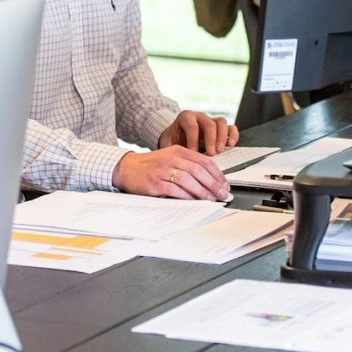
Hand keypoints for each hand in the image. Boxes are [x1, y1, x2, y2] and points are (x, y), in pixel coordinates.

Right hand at [111, 146, 229, 199]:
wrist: (126, 168)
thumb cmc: (151, 165)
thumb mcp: (171, 158)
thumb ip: (188, 165)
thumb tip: (209, 181)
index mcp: (178, 150)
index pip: (204, 161)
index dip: (217, 174)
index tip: (224, 185)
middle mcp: (171, 158)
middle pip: (198, 171)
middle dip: (213, 184)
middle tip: (222, 194)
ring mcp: (162, 170)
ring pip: (188, 180)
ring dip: (202, 192)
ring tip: (211, 199)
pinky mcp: (154, 183)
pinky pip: (174, 190)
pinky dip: (186, 196)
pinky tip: (194, 201)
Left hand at [158, 110, 238, 154]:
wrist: (177, 136)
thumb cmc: (172, 140)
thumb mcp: (167, 143)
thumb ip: (170, 150)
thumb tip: (173, 161)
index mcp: (185, 117)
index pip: (192, 126)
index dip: (193, 139)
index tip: (193, 152)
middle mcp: (200, 117)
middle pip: (209, 123)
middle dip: (211, 139)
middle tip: (211, 153)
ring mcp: (211, 121)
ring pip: (221, 123)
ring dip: (222, 137)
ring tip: (219, 151)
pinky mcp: (221, 129)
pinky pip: (231, 128)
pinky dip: (233, 136)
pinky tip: (231, 145)